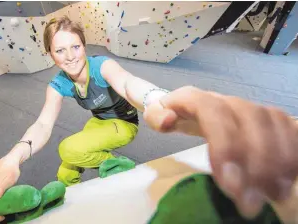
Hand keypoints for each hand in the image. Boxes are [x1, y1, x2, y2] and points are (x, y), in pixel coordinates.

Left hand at [144, 86, 297, 217]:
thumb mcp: (161, 116)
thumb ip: (157, 116)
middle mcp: (231, 102)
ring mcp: (255, 110)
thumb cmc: (180, 117)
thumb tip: (166, 120)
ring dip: (273, 163)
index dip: (222, 141)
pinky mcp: (275, 120)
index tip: (226, 179)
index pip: (209, 108)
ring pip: (273, 125)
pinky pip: (291, 130)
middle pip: (247, 120)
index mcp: (200, 100)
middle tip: (247, 201)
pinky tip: (283, 181)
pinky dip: (291, 155)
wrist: (200, 112)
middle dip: (251, 163)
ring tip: (267, 197)